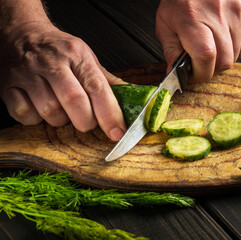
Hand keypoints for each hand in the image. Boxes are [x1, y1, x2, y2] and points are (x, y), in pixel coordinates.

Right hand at [0, 22, 126, 140]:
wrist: (21, 34)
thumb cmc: (59, 50)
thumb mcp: (86, 57)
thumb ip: (107, 80)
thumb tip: (132, 97)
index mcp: (77, 55)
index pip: (97, 88)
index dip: (110, 114)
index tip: (117, 132)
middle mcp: (52, 63)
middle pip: (74, 102)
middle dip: (86, 122)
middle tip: (87, 121)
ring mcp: (27, 74)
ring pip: (50, 112)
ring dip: (60, 120)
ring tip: (61, 109)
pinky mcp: (7, 85)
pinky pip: (24, 115)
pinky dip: (35, 119)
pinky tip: (40, 108)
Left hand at [156, 0, 240, 81]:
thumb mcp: (165, 23)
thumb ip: (170, 51)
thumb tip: (175, 75)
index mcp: (193, 19)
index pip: (205, 57)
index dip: (200, 73)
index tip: (192, 75)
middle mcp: (218, 15)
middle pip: (224, 61)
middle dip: (211, 69)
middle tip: (200, 62)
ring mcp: (237, 13)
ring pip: (236, 55)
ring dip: (222, 58)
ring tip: (210, 45)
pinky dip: (233, 47)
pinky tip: (221, 38)